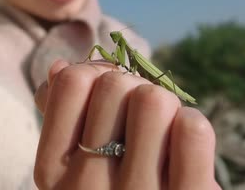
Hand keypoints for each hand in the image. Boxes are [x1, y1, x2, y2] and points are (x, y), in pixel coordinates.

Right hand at [34, 60, 220, 189]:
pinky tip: (185, 144)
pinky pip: (192, 131)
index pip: (73, 83)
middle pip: (115, 85)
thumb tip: (59, 66)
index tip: (110, 96)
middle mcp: (86, 187)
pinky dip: (191, 125)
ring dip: (167, 105)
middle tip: (142, 114)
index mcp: (52, 171)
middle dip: (134, 88)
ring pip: (154, 101)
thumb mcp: (75, 163)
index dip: (97, 74)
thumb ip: (63, 115)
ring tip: (163, 131)